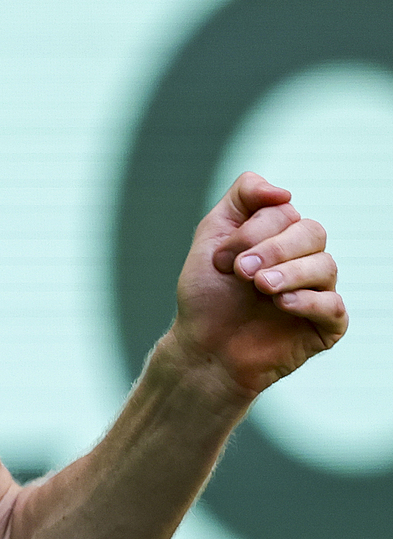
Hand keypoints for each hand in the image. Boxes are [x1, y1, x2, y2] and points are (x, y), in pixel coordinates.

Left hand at [167, 172, 345, 397]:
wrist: (204, 346)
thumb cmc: (208, 294)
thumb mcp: (212, 236)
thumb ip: (242, 199)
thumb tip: (284, 191)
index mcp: (278, 235)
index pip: (284, 211)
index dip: (250, 230)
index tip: (220, 259)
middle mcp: (303, 258)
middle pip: (312, 231)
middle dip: (272, 248)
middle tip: (241, 272)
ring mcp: (318, 290)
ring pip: (326, 265)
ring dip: (288, 273)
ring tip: (260, 289)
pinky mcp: (327, 324)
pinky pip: (334, 305)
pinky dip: (307, 301)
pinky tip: (281, 305)